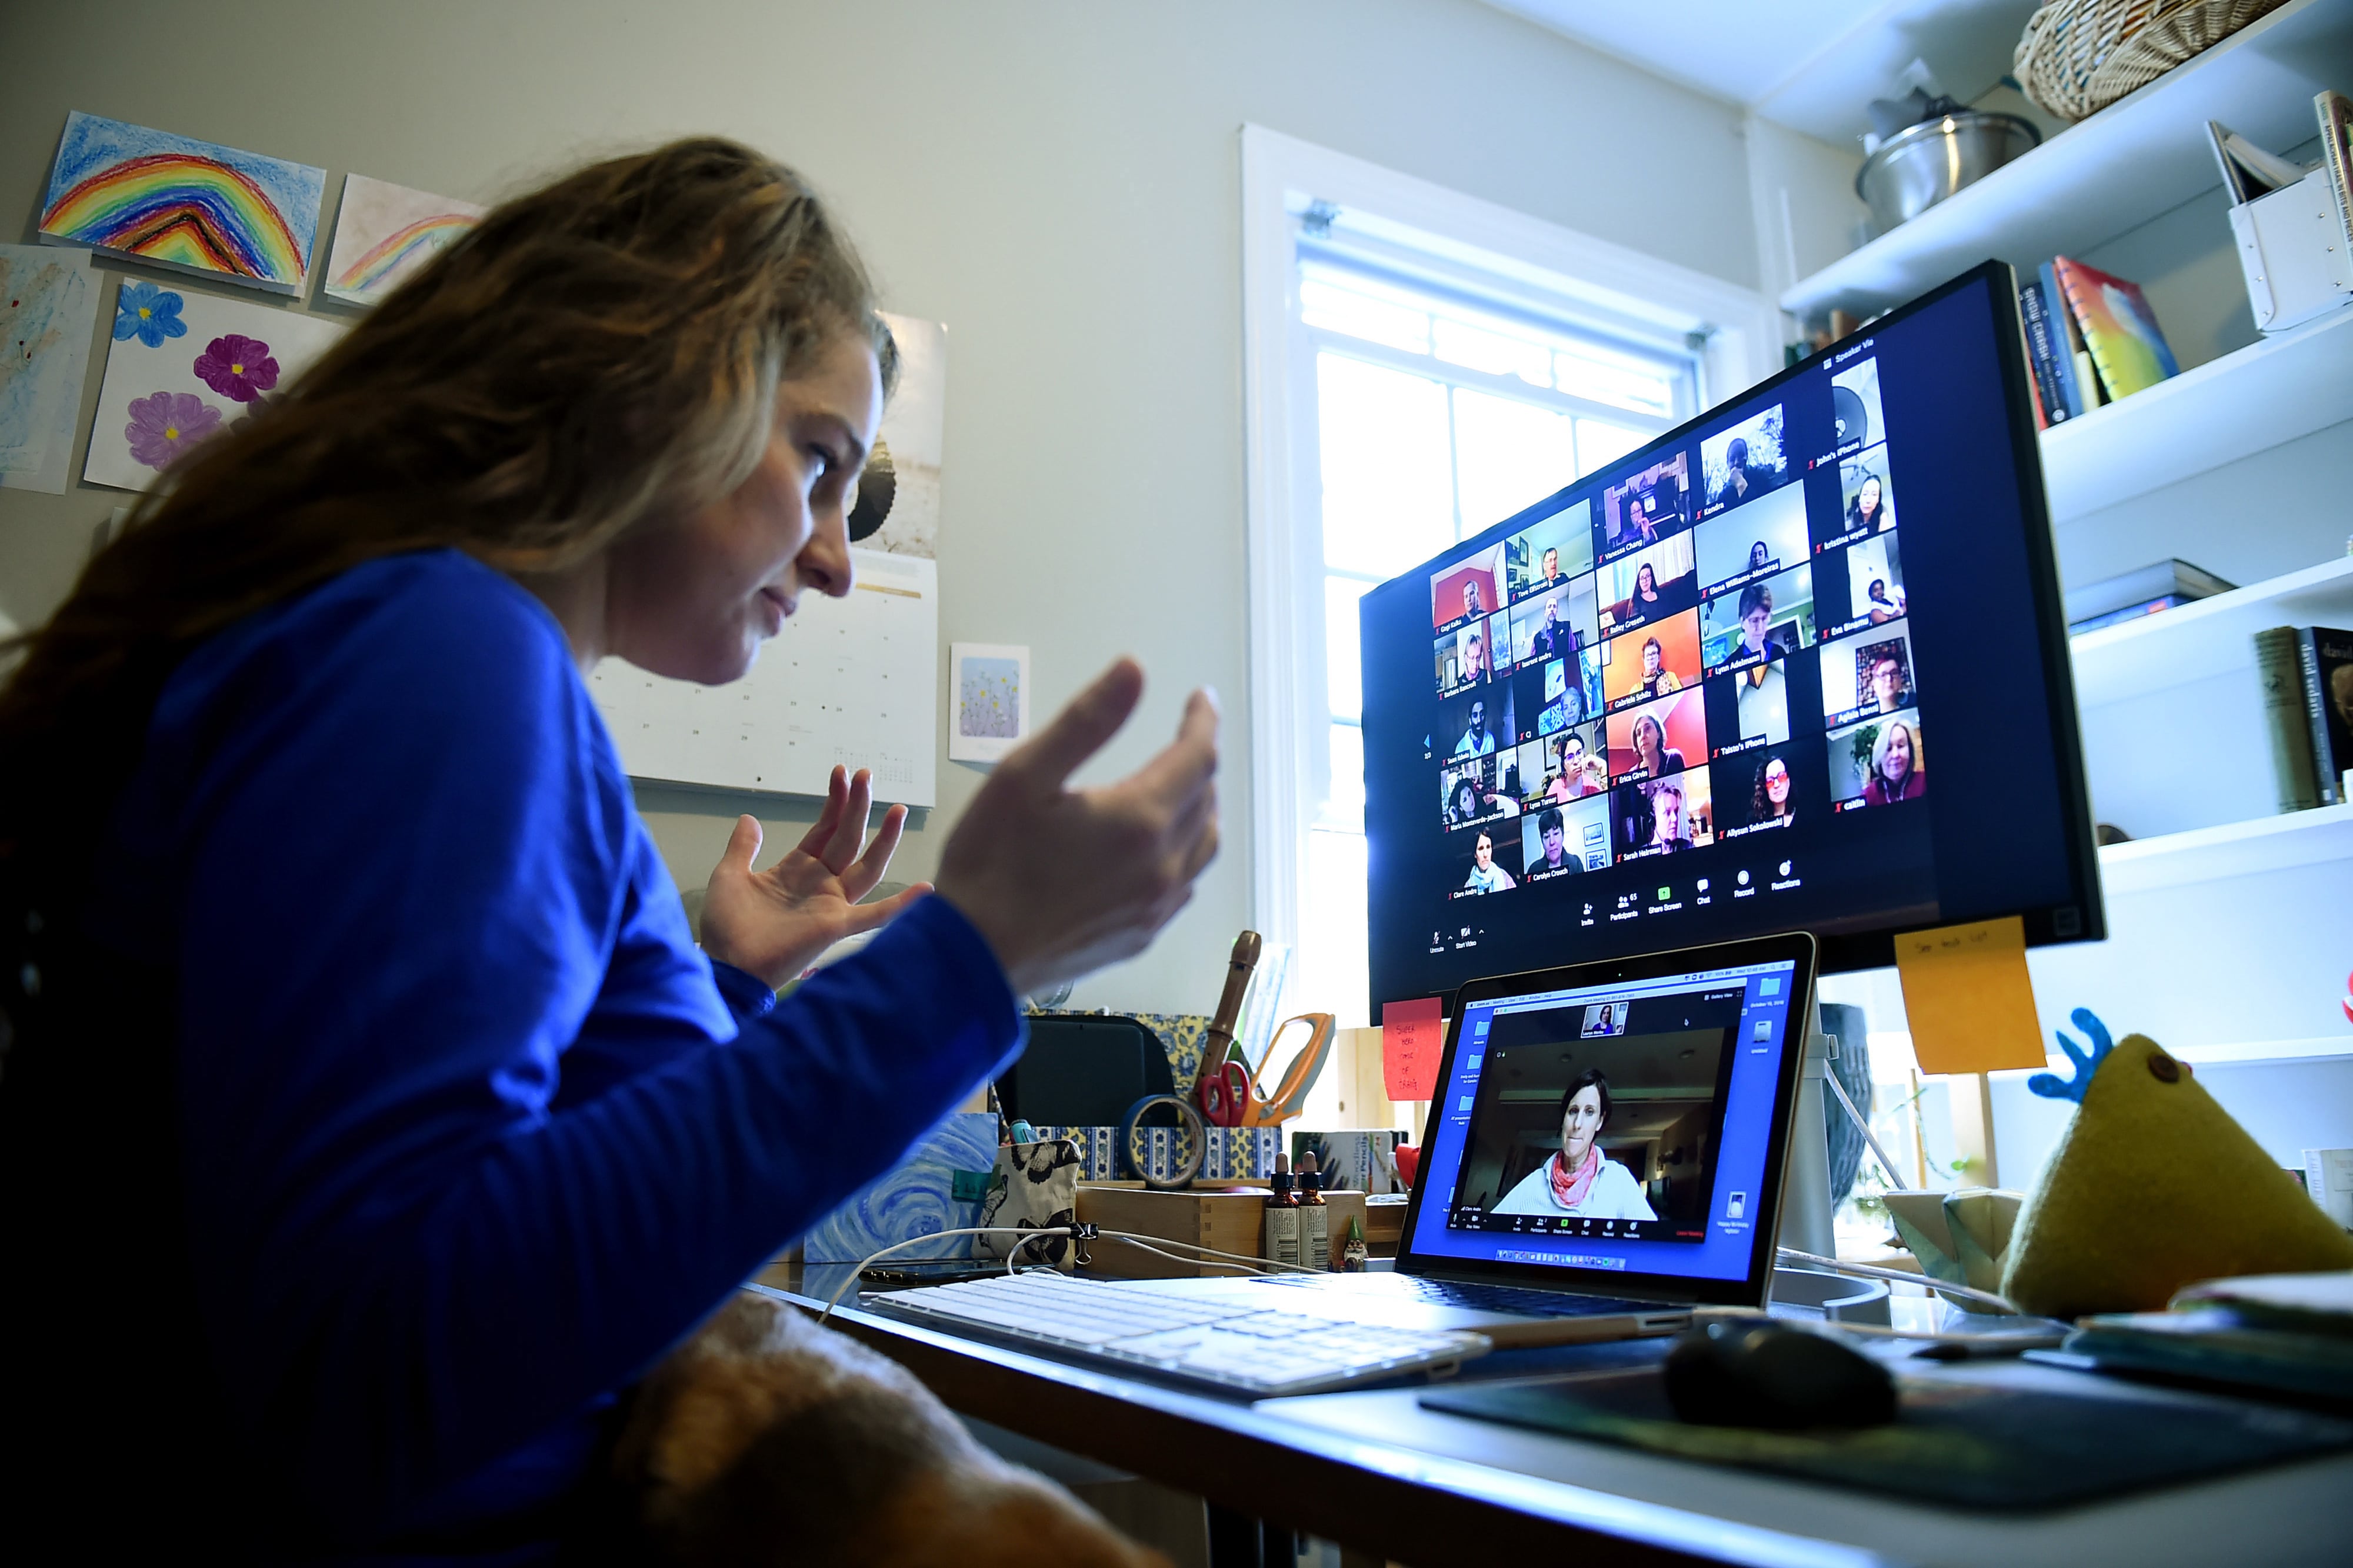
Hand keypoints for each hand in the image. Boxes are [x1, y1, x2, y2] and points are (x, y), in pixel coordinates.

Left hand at [699, 767, 929, 988]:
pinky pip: (876, 915)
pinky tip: (927, 890)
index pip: (825, 829)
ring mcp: (832, 904)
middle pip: (848, 838)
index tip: (841, 773)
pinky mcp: (837, 926)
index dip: (835, 802)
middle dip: (858, 806)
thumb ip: (742, 848)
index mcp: (798, 869)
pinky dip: (903, 904)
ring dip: (884, 839)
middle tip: (866, 774)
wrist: (726, 966)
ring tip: (897, 810)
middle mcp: (821, 883)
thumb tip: (749, 818)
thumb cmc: (727, 927)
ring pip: (868, 866)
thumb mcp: (730, 876)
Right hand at [935, 658, 1218, 997]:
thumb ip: (1086, 721)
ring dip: (1199, 807)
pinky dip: (1185, 853)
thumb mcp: (1023, 776)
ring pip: (1204, 845)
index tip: (1199, 700)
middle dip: (1198, 760)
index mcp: (1139, 819)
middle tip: (1183, 735)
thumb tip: (1134, 670)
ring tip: (1181, 785)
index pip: (1199, 757)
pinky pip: (1184, 884)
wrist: (973, 959)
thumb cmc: (988, 864)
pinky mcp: (1142, 935)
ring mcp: (1155, 906)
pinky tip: (1159, 847)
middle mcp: (1161, 865)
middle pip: (1205, 799)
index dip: (1203, 721)